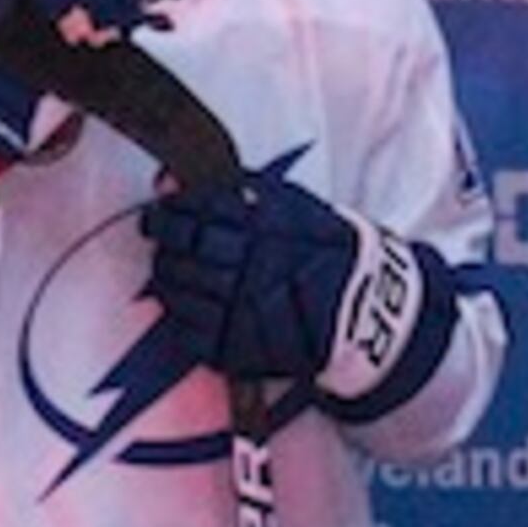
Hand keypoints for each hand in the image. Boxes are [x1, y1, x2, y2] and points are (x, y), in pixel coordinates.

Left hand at [143, 176, 438, 403]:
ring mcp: (243, 311)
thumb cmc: (329, 253)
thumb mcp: (297, 207)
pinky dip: (179, 316)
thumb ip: (242, 190)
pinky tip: (182, 305)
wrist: (369, 313)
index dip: (175, 211)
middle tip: (158, 233)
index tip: (163, 209)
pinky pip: (192, 333)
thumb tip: (176, 177)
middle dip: (166, 239)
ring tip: (169, 268)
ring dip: (168, 276)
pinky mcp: (239, 349)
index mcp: (267, 230)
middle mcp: (252, 268)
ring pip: (182, 290)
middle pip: (187, 249)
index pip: (203, 212)